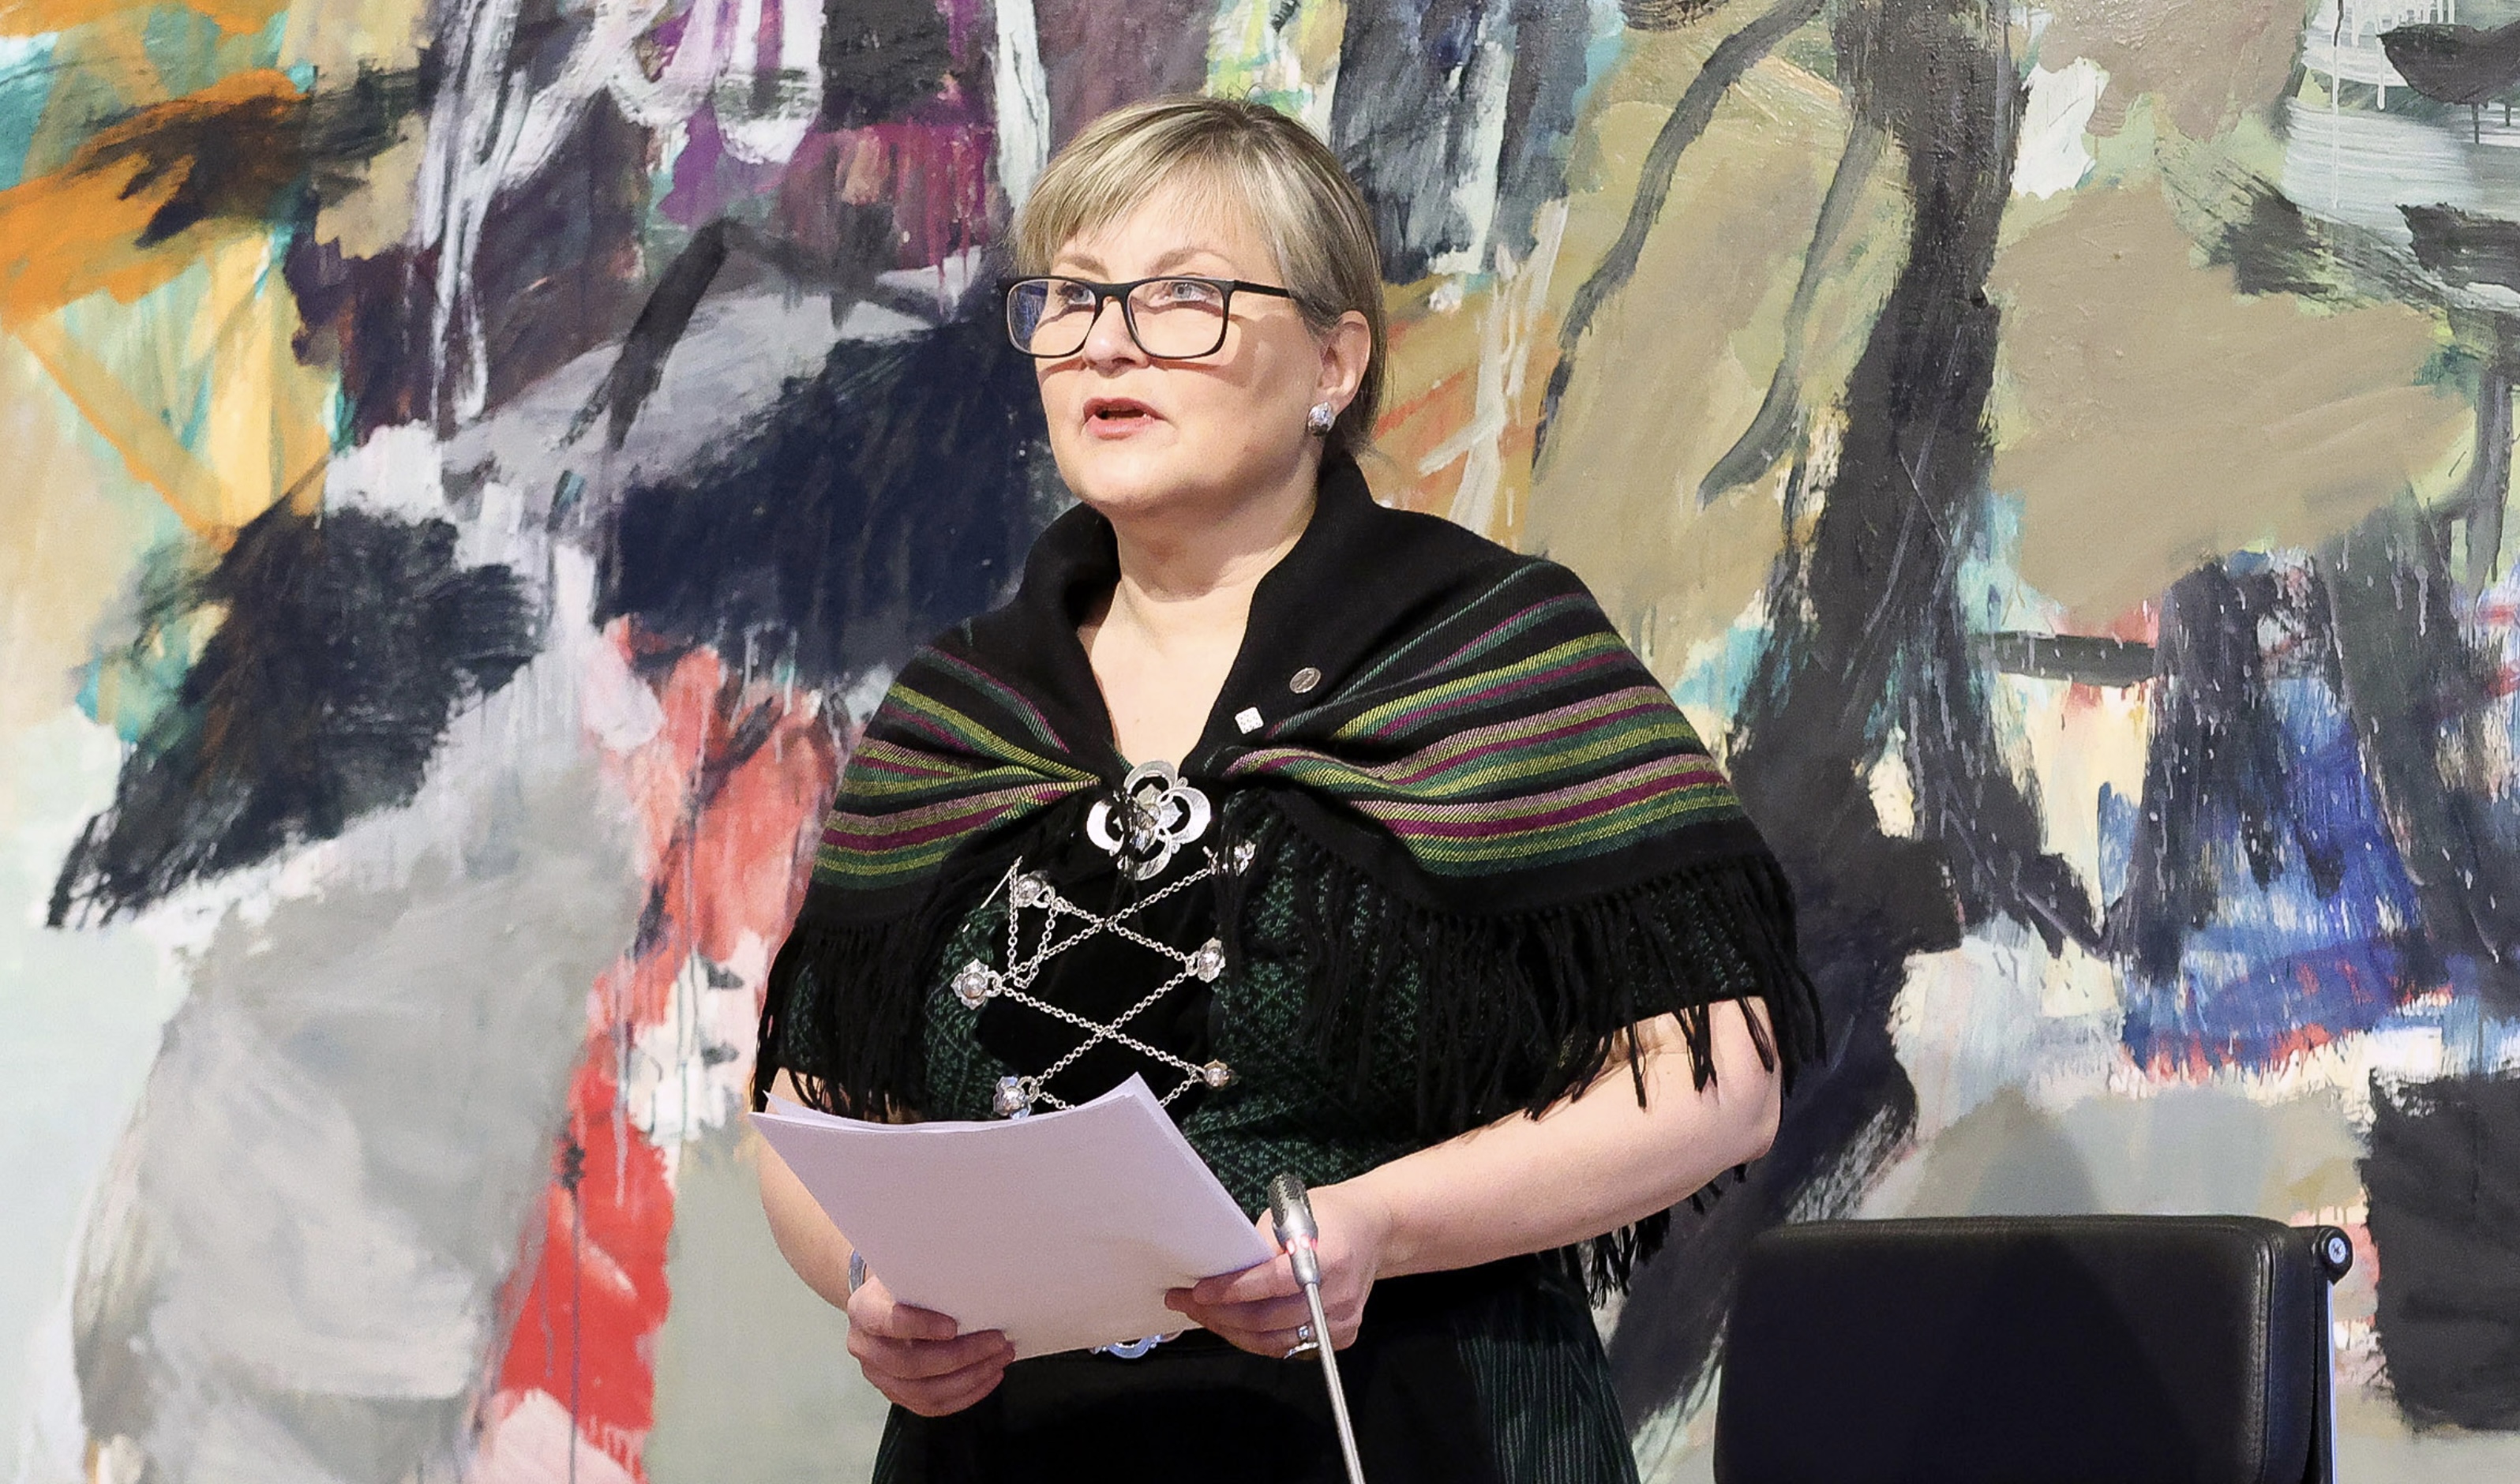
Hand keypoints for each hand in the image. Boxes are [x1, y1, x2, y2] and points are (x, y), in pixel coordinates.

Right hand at [845, 1273, 1014, 1415]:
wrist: (883, 1302)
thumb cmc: (905, 1282)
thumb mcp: (910, 1271)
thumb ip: (930, 1281)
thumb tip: (976, 1286)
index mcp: (864, 1310)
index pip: (888, 1322)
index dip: (920, 1326)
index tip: (954, 1326)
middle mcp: (865, 1347)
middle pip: (910, 1364)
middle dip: (960, 1356)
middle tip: (997, 1341)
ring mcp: (878, 1376)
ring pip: (924, 1392)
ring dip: (969, 1378)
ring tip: (999, 1359)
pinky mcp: (896, 1394)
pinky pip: (932, 1406)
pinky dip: (966, 1395)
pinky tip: (989, 1377)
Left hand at [1164, 1180, 1392, 1357]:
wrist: (1373, 1230)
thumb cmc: (1329, 1216)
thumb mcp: (1291, 1213)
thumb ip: (1261, 1245)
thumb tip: (1221, 1271)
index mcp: (1329, 1257)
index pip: (1272, 1283)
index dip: (1232, 1291)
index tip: (1199, 1292)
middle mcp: (1338, 1295)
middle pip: (1268, 1320)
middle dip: (1219, 1314)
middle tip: (1186, 1302)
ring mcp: (1342, 1321)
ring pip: (1274, 1341)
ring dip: (1232, 1330)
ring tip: (1204, 1315)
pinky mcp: (1341, 1336)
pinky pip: (1290, 1346)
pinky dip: (1258, 1339)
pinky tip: (1235, 1324)